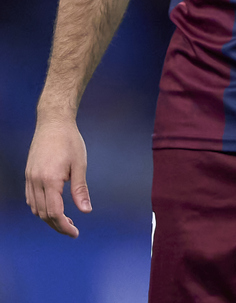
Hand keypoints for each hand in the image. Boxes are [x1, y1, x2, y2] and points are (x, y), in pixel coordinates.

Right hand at [25, 119, 90, 237]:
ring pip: (35, 208)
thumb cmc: (70, 141)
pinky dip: (40, 207)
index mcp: (50, 180)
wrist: (53, 122)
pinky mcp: (28, 174)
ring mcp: (30, 178)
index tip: (75, 233)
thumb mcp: (80, 164)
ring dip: (48, 218)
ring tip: (64, 219)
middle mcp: (36, 181)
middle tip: (72, 229)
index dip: (64, 227)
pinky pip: (31, 198)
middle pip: (43, 214)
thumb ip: (80, 190)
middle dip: (57, 225)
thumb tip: (86, 211)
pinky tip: (52, 206)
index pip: (54, 213)